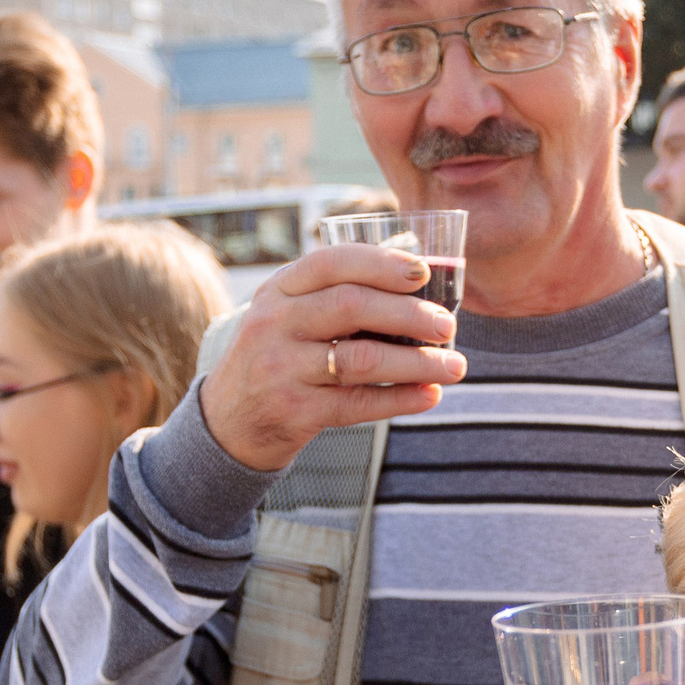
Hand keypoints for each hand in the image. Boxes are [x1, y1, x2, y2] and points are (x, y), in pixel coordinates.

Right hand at [197, 243, 466, 472]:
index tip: (423, 274)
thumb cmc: (279, 356)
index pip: (332, 263)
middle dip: (409, 314)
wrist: (228, 422)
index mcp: (278, 290)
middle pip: (351, 307)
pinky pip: (358, 404)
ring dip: (417, 363)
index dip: (381, 264)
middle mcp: (275, 324)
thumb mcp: (289, 315)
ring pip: (361, 359)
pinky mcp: (294, 411)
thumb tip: (418, 273)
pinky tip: (430, 395)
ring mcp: (281, 368)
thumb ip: (337, 294)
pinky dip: (400, 399)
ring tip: (455, 366)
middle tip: (448, 325)